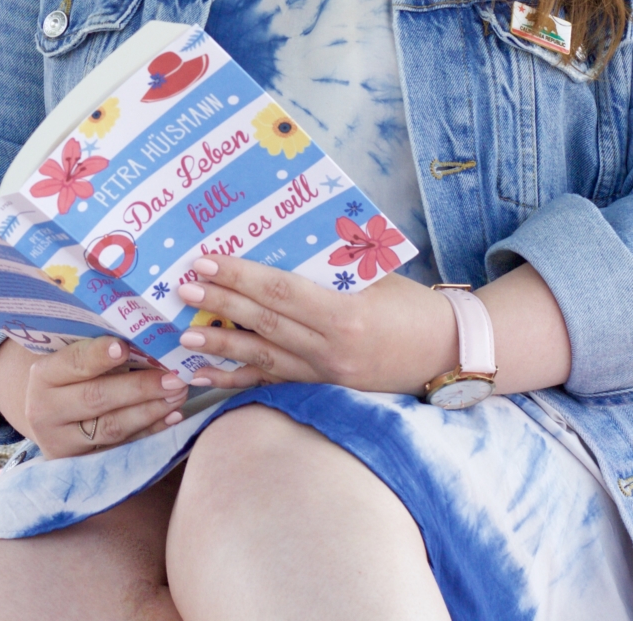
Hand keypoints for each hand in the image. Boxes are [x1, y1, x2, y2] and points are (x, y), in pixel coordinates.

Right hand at [0, 337, 188, 458]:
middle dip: (139, 388)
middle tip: (174, 376)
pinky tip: (172, 417)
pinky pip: (122, 447)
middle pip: (96, 398)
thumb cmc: (68, 377)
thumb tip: (143, 325)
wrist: (49, 419)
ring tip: (179, 394)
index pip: (72, 363)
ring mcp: (63, 441)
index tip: (125, 346)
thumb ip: (94, 347)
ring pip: (112, 427)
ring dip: (150, 410)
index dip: (98, 355)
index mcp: (42, 375)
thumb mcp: (67, 359)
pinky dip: (150, 432)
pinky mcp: (83, 462)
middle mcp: (45, 410)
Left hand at [172, 256, 454, 393]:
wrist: (450, 353)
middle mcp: (332, 349)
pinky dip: (238, 381)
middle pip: (266, 324)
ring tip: (184, 337)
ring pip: (264, 359)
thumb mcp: (375, 277)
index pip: (281, 292)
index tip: (206, 263)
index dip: (241, 278)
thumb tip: (280, 243)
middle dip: (221, 306)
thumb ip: (331, 267)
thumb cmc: (413, 305)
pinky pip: (274, 384)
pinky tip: (207, 377)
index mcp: (345, 314)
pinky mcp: (324, 389)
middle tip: (182, 291)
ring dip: (221, 348)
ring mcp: (326, 374)